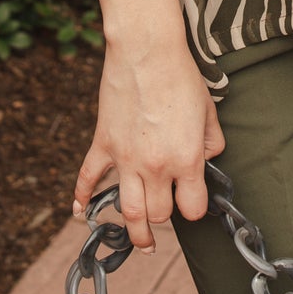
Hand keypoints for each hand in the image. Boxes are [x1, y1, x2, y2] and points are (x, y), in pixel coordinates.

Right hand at [71, 31, 225, 251]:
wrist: (147, 51)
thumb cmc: (181, 77)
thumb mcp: (209, 111)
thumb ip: (212, 142)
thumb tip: (207, 158)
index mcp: (186, 160)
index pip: (192, 209)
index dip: (194, 208)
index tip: (193, 202)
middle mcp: (156, 167)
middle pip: (159, 214)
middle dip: (165, 217)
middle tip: (166, 212)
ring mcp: (126, 158)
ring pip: (128, 211)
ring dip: (133, 231)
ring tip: (140, 241)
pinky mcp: (103, 144)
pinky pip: (88, 179)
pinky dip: (81, 199)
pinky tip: (80, 213)